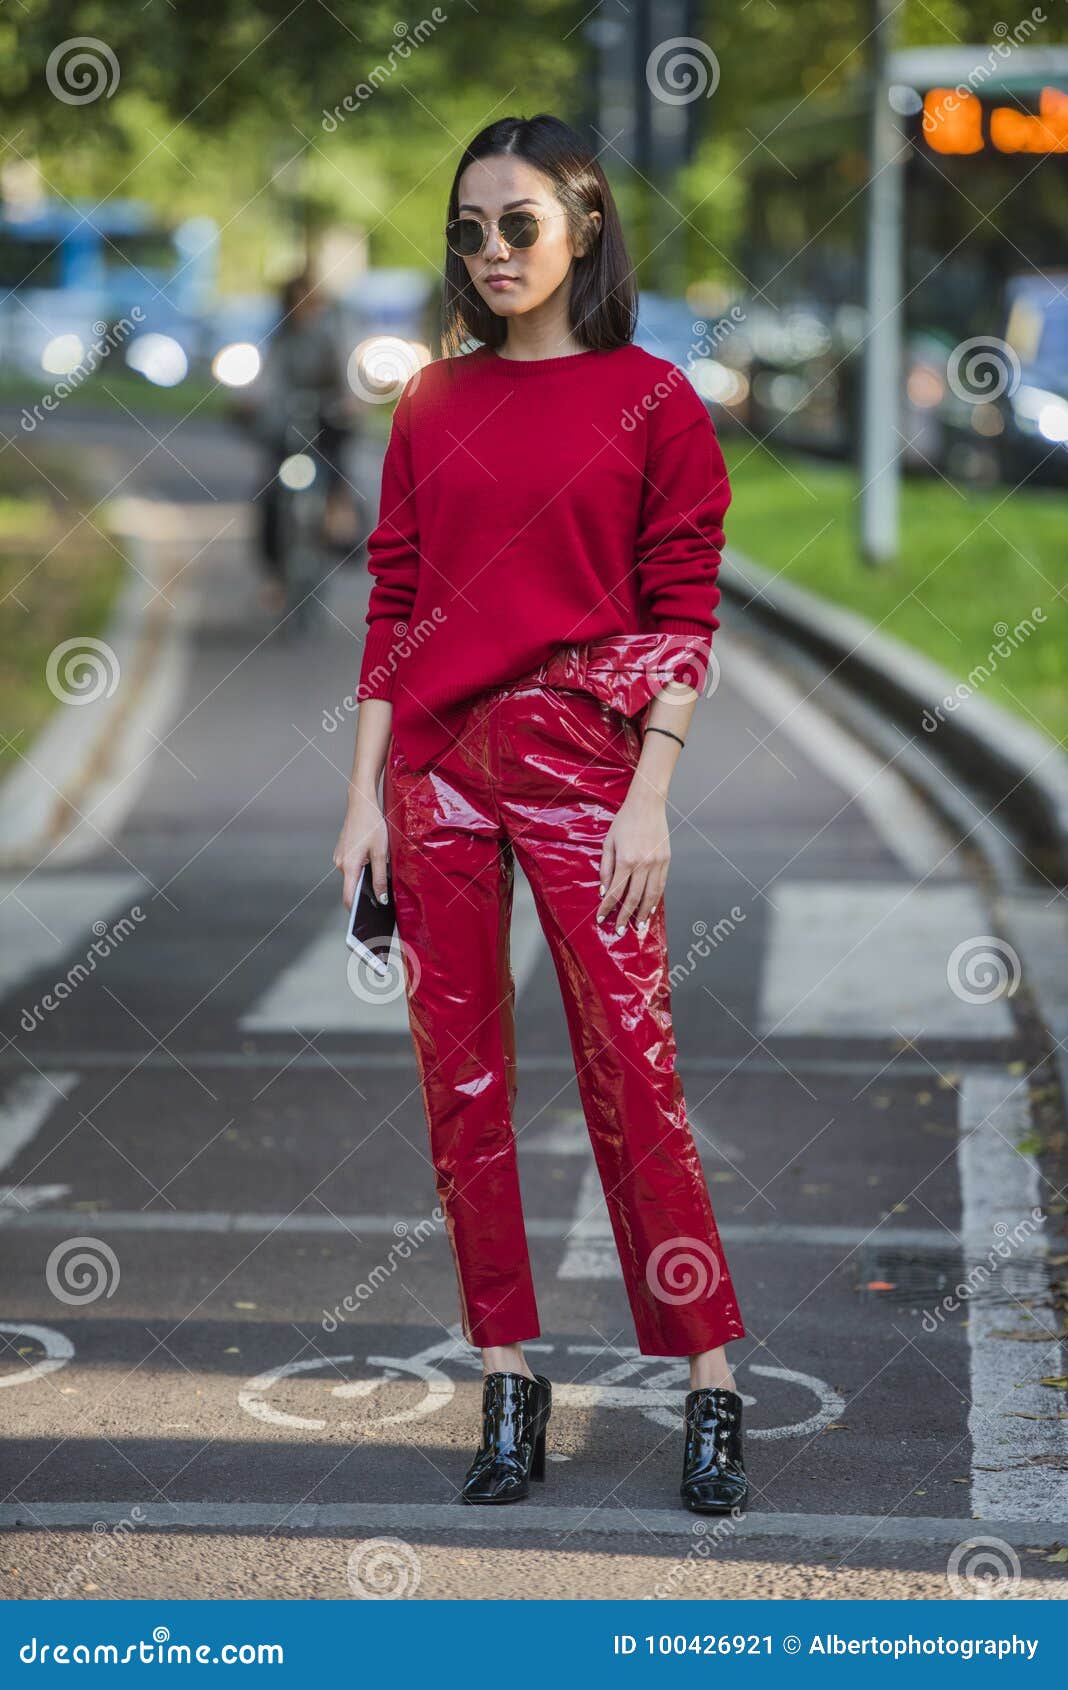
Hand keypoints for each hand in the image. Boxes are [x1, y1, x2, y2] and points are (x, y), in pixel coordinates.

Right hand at [333, 792, 388, 910]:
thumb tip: (380, 898)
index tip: (366, 918)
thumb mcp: (381, 853)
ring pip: (353, 875)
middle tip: (382, 893)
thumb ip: (380, 877)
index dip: (356, 910)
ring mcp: (340, 857)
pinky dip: (361, 867)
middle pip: (351, 886)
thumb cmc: (371, 825)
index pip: (348, 897)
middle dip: (365, 892)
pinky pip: (352, 866)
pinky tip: (372, 857)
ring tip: (379, 867)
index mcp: (349, 866)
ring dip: (365, 877)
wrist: (361, 804)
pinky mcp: (342, 851)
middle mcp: (340, 863)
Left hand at [596, 790, 668, 932]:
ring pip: (650, 896)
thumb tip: (604, 891)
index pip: (615, 892)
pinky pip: (661, 886)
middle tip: (620, 931)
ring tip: (638, 927)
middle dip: (625, 917)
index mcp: (626, 860)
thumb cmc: (624, 822)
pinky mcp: (666, 861)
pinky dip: (655, 900)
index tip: (602, 919)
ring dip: (643, 914)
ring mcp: (657, 863)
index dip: (608, 908)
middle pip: (633, 898)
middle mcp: (643, 864)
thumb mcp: (608, 843)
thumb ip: (605, 868)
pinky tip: (650, 910)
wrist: (647, 805)